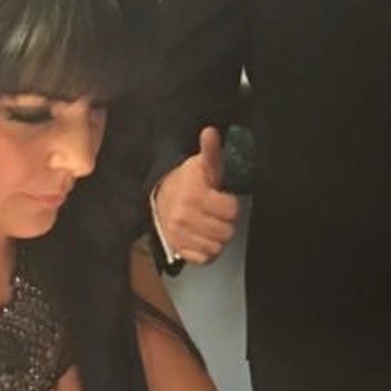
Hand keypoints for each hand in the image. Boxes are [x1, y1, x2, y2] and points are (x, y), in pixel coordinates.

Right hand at [153, 127, 239, 265]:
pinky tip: (202, 236)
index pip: (230, 210)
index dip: (230, 204)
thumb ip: (211, 151)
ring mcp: (180, 235)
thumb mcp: (201, 165)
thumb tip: (211, 131)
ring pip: (218, 246)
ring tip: (209, 223)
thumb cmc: (188, 182)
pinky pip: (206, 258)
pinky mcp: (178, 250)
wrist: (160, 198)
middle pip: (227, 231)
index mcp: (193, 194)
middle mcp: (184, 216)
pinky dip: (207, 250)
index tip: (221, 198)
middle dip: (225, 222)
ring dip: (217, 236)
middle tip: (215, 212)